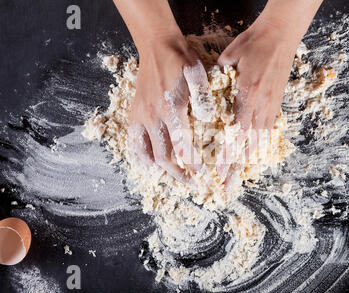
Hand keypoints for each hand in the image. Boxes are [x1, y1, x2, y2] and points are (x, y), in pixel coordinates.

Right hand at [129, 35, 207, 184]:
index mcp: (170, 109)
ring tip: (171, 179)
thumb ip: (202, 97)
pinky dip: (140, 157)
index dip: (192, 165)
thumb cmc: (179, 58)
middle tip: (192, 185)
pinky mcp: (134, 114)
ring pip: (145, 154)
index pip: (181, 147)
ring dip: (158, 171)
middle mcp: (152, 117)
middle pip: (163, 157)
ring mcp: (140, 117)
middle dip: (178, 175)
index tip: (203, 176)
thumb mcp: (196, 72)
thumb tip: (207, 119)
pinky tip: (148, 165)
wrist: (155, 45)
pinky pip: (133, 142)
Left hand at [216, 0, 322, 185]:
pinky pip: (268, 130)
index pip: (235, 132)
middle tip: (228, 186)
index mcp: (247, 95)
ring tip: (240, 177)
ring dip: (249, 161)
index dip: (226, 153)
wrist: (281, 35)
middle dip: (236, 167)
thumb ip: (218, 76)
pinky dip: (261, 145)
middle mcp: (261, 105)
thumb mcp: (230, 56)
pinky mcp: (277, 103)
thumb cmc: (254, 42)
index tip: (217, 170)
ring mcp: (271, 106)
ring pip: (260, 140)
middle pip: (248, 143)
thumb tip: (207, 90)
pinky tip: (256, 155)